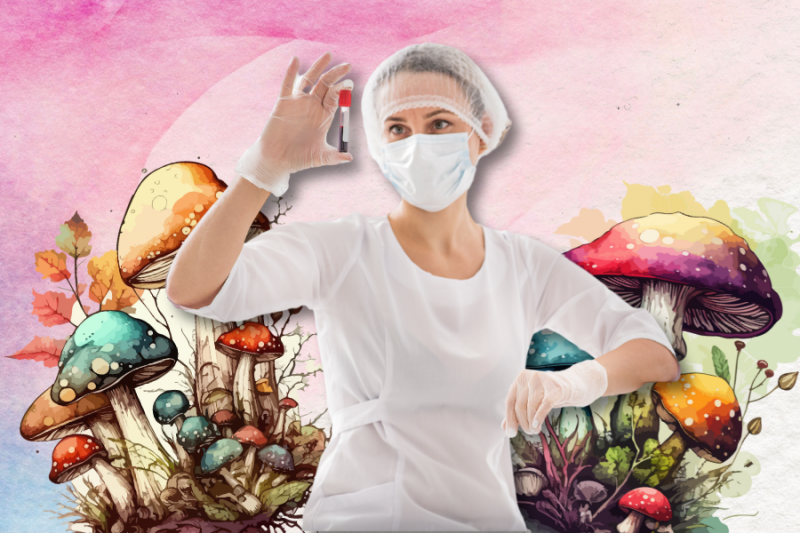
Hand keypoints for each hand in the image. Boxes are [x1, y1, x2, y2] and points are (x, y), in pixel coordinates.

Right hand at [235, 51, 353, 194]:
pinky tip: (296, 60)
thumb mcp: (320, 157)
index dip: (342, 90)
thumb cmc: (299, 158)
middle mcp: (312, 106)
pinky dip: (291, 71)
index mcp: (323, 115)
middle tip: (347, 66)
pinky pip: (287, 84)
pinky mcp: (283, 102)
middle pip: (325, 85)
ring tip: (328, 55)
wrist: (277, 160)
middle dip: (336, 75)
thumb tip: (350, 158)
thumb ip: (335, 157)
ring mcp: (298, 102)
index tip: (350, 85)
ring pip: (309, 80)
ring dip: (318, 67)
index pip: (335, 97)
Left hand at [501, 359, 607, 437]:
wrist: (577, 384)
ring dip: (531, 423)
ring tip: (535, 430)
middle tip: (528, 432)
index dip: (510, 418)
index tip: (511, 433)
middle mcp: (530, 377)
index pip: (510, 401)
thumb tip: (505, 427)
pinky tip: (537, 425)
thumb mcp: (533, 400)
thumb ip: (519, 411)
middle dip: (522, 422)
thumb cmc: (552, 393)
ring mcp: (543, 381)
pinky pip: (544, 405)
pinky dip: (538, 417)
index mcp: (521, 378)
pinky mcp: (556, 388)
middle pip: (519, 405)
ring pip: (530, 406)